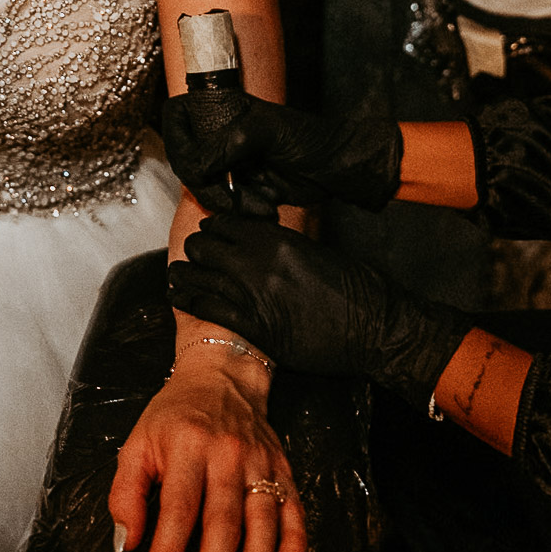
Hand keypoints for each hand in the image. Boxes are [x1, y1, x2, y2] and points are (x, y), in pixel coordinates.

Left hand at [108, 354, 306, 551]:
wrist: (222, 375)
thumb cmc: (174, 415)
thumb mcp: (138, 442)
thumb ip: (126, 492)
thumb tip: (125, 544)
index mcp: (186, 449)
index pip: (177, 512)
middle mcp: (227, 457)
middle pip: (222, 523)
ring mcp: (260, 464)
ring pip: (262, 521)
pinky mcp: (283, 470)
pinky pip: (294, 510)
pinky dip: (296, 544)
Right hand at [162, 93, 402, 214]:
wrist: (335, 169)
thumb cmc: (309, 138)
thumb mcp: (269, 131)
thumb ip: (229, 142)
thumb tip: (197, 166)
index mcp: (222, 108)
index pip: (178, 116)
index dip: (178, 140)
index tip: (194, 164)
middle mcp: (220, 134)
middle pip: (187, 161)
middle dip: (209, 185)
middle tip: (230, 196)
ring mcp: (228, 162)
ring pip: (205, 188)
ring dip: (230, 203)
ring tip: (261, 203)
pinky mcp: (240, 188)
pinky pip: (225, 205)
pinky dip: (243, 211)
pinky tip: (266, 208)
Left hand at [168, 216, 471, 410]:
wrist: (374, 327)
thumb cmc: (356, 288)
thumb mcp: (317, 251)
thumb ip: (284, 244)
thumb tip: (264, 239)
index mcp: (277, 240)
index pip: (228, 223)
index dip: (215, 227)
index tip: (210, 231)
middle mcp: (259, 263)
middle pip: (207, 247)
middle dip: (198, 249)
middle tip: (195, 255)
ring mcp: (254, 295)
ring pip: (201, 276)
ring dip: (185, 274)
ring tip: (176, 274)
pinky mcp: (255, 327)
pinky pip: (208, 308)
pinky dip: (189, 301)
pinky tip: (178, 297)